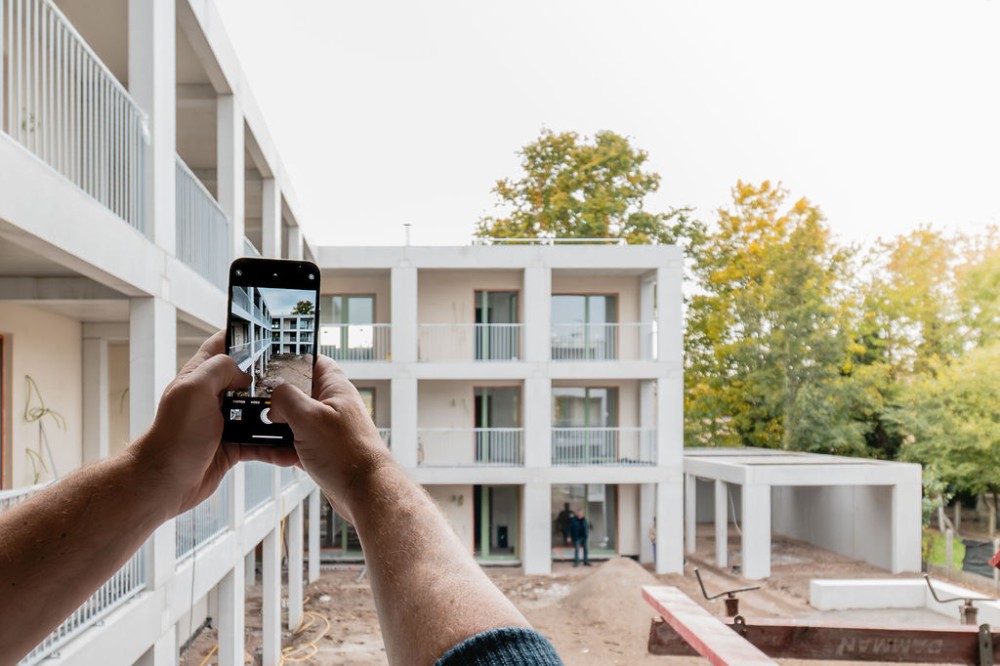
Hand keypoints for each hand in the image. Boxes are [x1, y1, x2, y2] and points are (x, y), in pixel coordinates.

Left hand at [129, 331, 298, 517]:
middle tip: (297, 373)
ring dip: (278, 412)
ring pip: (259, 410)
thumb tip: (247, 371)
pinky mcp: (233, 445)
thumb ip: (220, 369)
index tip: (271, 333)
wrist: (165, 483)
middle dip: (272, 375)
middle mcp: (214, 396)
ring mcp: (224, 421)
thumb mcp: (194, 390)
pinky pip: (261, 441)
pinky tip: (290, 448)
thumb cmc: (174, 437)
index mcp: (201, 375)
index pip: (223, 345)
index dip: (244, 336)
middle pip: (249, 377)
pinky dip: (275, 445)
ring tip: (300, 410)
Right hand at [268, 355, 390, 523]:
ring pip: (294, 419)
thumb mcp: (309, 417)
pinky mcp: (321, 450)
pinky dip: (282, 447)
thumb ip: (286, 399)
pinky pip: (295, 442)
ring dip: (277, 425)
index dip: (291, 360)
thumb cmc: (348, 453)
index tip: (267, 364)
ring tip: (259, 429)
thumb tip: (273, 397)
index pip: (312, 361)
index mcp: (335, 388)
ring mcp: (326, 428)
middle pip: (298, 392)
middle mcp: (332, 405)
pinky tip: (270, 451)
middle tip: (256, 402)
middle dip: (277, 398)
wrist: (364, 492)